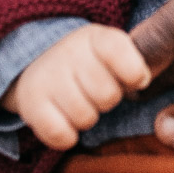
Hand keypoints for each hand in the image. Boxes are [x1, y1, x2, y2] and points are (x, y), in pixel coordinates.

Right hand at [2, 25, 150, 149]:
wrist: (37, 64)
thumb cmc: (89, 63)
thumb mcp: (112, 51)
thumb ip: (134, 63)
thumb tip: (143, 80)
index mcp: (95, 36)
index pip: (118, 51)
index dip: (133, 72)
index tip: (134, 80)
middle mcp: (68, 52)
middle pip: (108, 95)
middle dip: (108, 100)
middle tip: (97, 92)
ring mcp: (46, 76)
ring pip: (85, 117)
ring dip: (87, 117)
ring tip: (79, 102)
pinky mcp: (30, 103)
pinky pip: (60, 135)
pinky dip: (67, 136)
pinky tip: (64, 120)